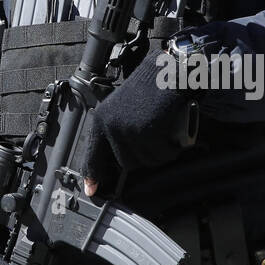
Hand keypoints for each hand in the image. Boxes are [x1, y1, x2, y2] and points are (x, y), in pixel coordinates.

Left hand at [80, 50, 195, 197]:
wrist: (167, 73)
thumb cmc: (148, 89)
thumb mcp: (121, 108)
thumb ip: (115, 130)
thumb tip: (119, 159)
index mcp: (101, 121)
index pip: (92, 155)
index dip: (93, 175)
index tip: (92, 190)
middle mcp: (110, 127)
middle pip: (124, 163)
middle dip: (142, 156)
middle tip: (153, 139)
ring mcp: (128, 131)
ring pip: (143, 161)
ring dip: (157, 153)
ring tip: (163, 134)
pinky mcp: (146, 133)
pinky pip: (160, 155)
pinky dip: (170, 150)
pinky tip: (172, 135)